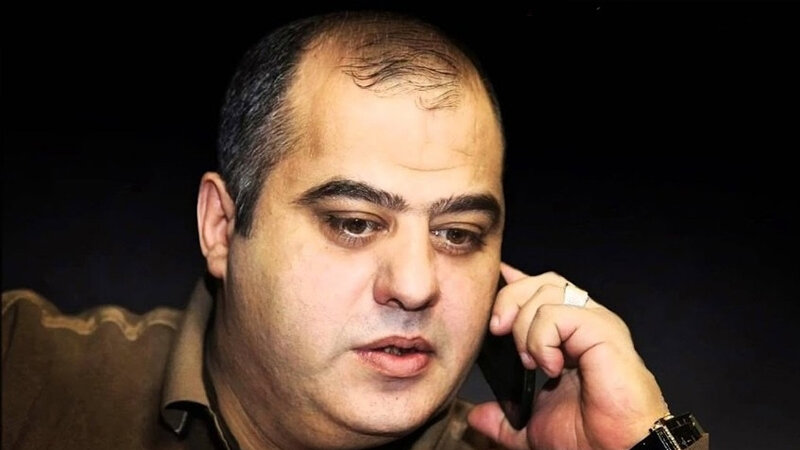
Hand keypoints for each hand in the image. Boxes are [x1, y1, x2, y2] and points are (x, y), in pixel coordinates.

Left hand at [467, 263, 668, 449]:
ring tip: (531, 362)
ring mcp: (596, 323)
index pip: (540, 290)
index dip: (513, 283)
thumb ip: (504, 419)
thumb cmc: (589, 438)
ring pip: (548, 291)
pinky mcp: (603, 330)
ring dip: (525, 325)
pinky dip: (541, 338)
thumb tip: (477, 417)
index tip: (493, 287)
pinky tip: (550, 367)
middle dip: (510, 299)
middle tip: (497, 332)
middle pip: (542, 281)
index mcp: (569, 335)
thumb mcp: (532, 427)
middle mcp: (585, 322)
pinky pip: (557, 314)